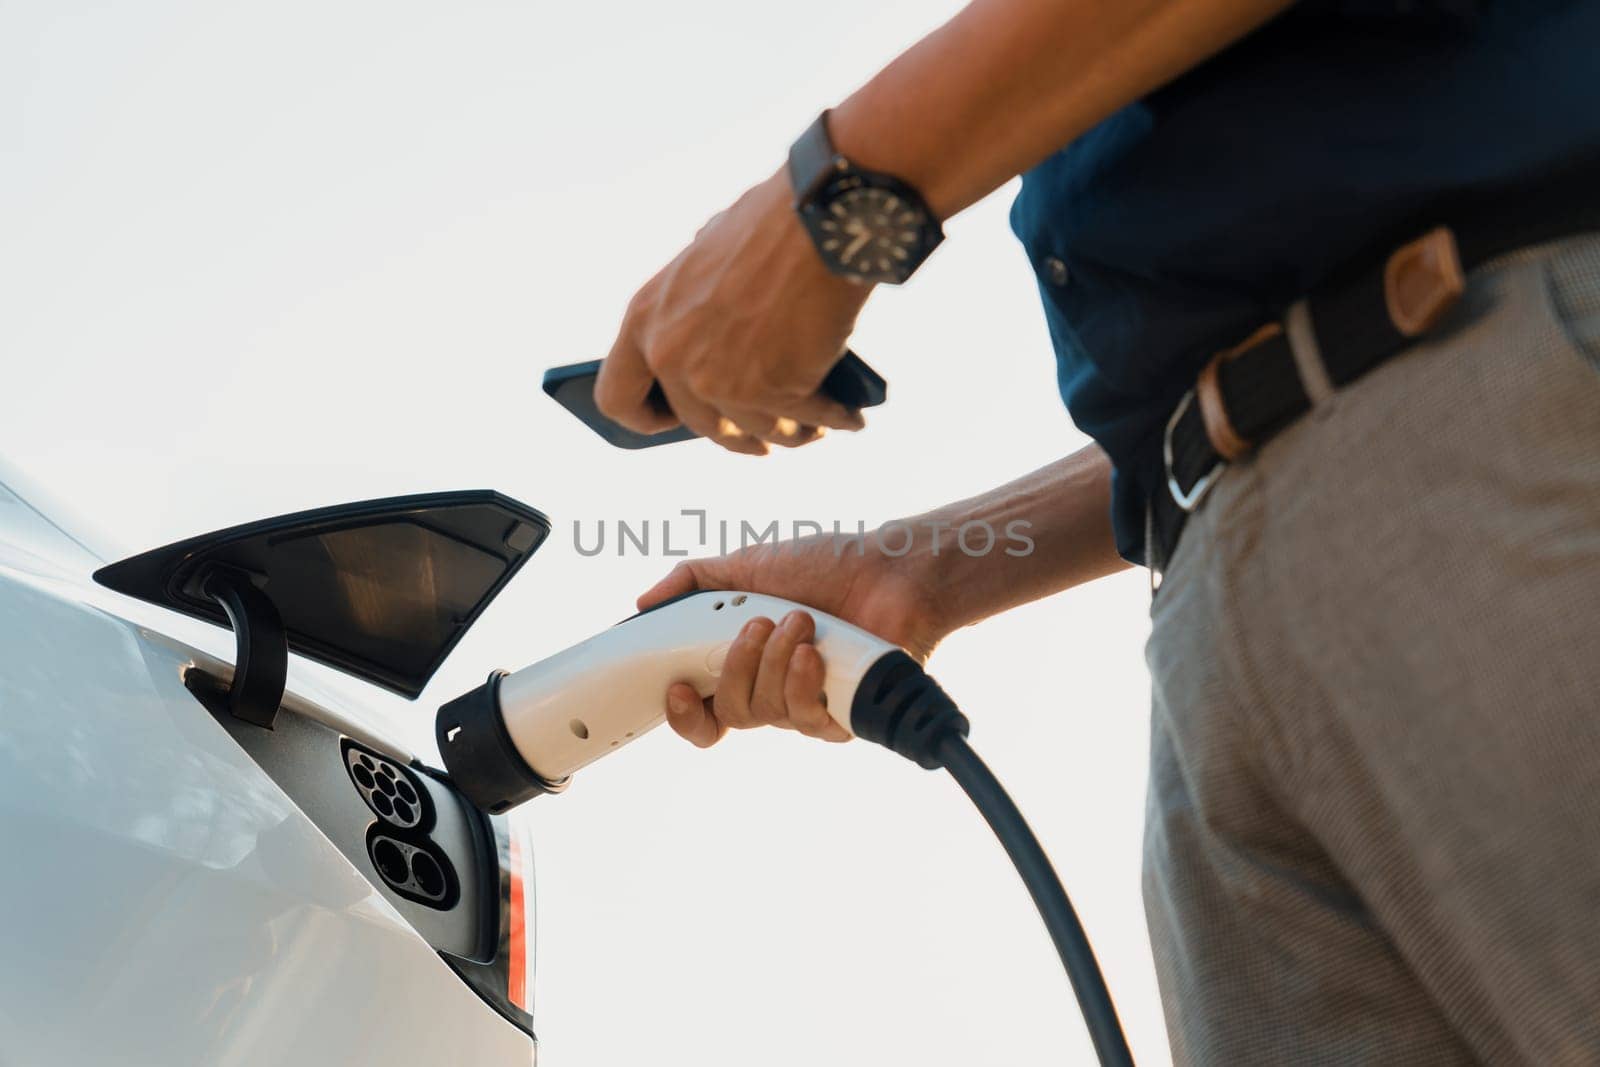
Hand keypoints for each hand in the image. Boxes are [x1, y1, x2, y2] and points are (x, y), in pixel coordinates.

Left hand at [595, 172, 872, 454]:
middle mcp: (672, 356)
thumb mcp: (706, 257)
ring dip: (792, 435)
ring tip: (814, 430)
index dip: (646, 418)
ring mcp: (721, 379)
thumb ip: (696, 305)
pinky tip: (851, 417)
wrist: (819, 217)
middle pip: (701, 426)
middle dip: (738, 436)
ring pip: (761, 432)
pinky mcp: (775, 389)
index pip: (617, 397)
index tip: (674, 422)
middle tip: (761, 438)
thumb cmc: (770, 225)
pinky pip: (809, 419)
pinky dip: (835, 420)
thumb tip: (713, 347)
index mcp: (643, 319)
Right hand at [637, 531, 950, 747]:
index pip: (703, 712)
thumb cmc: (827, 566)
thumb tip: (642, 604)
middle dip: (736, 667)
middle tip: (757, 624)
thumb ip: (693, 582)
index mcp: (744, 665)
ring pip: (765, 713)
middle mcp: (772, 692)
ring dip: (776, 662)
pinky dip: (803, 682)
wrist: (890, 570)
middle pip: (729, 715)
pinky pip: (806, 721)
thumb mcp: (748, 566)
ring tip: (801, 622)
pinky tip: (815, 653)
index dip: (683, 715)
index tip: (679, 690)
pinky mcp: (842, 716)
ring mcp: (807, 706)